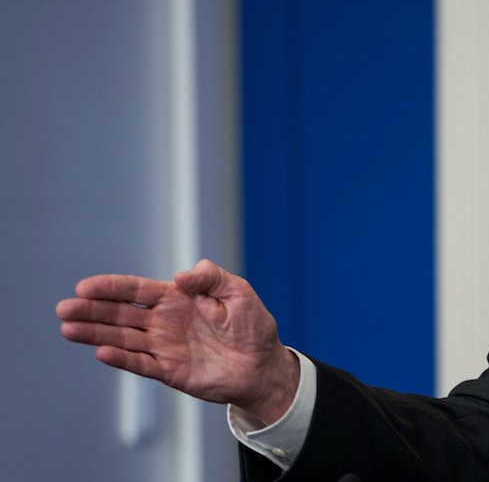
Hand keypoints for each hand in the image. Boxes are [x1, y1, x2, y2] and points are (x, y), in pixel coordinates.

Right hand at [57, 259, 299, 425]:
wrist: (264, 365)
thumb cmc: (253, 325)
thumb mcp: (238, 292)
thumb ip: (212, 278)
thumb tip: (181, 275)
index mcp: (177, 298)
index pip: (136, 290)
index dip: (111, 287)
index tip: (85, 287)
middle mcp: (164, 322)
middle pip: (120, 314)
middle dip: (92, 310)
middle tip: (64, 309)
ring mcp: (164, 347)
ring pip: (122, 339)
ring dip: (95, 334)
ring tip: (68, 329)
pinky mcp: (169, 371)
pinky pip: (141, 364)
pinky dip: (122, 359)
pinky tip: (101, 352)